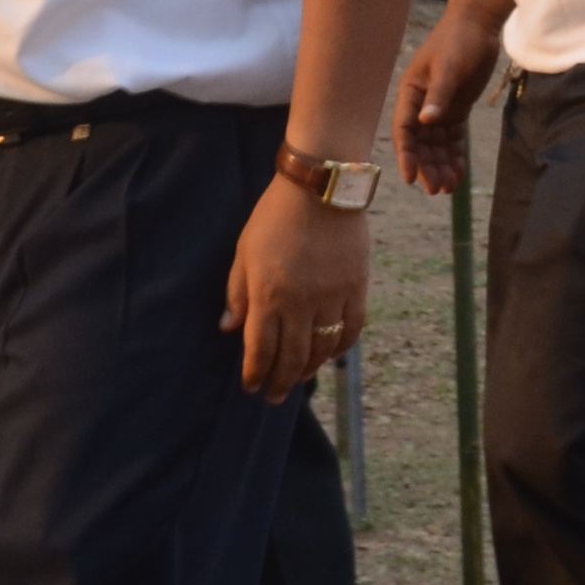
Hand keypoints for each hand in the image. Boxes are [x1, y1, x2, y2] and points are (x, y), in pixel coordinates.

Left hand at [223, 175, 367, 399]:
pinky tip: (331, 354)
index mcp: (269, 294)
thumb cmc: (274, 217)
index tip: (252, 388)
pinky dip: (341, 347)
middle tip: (274, 396)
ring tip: (300, 378)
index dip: (256, 373)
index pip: (261, 349)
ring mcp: (332, 296)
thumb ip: (237, 293)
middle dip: (281, 382)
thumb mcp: (244, 251)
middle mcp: (301, 302)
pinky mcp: (356, 287)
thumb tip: (228, 328)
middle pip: (293, 357)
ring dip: (311, 369)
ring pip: (324, 348)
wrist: (321, 188)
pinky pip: (351, 329)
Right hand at [393, 1, 502, 194]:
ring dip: (441, 165)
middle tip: (436, 190)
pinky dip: (455, 155)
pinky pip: (452, 138)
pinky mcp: (456, 108)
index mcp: (411, 92)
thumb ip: (439, 95)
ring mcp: (439, 107)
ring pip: (436, 144)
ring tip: (449, 188)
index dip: (406, 155)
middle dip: (427, 166)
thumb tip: (426, 123)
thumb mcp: (449, 66)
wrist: (479, 24)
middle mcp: (421, 103)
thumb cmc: (459, 40)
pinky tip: (459, 174)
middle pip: (421, 143)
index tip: (410, 177)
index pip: (405, 130)